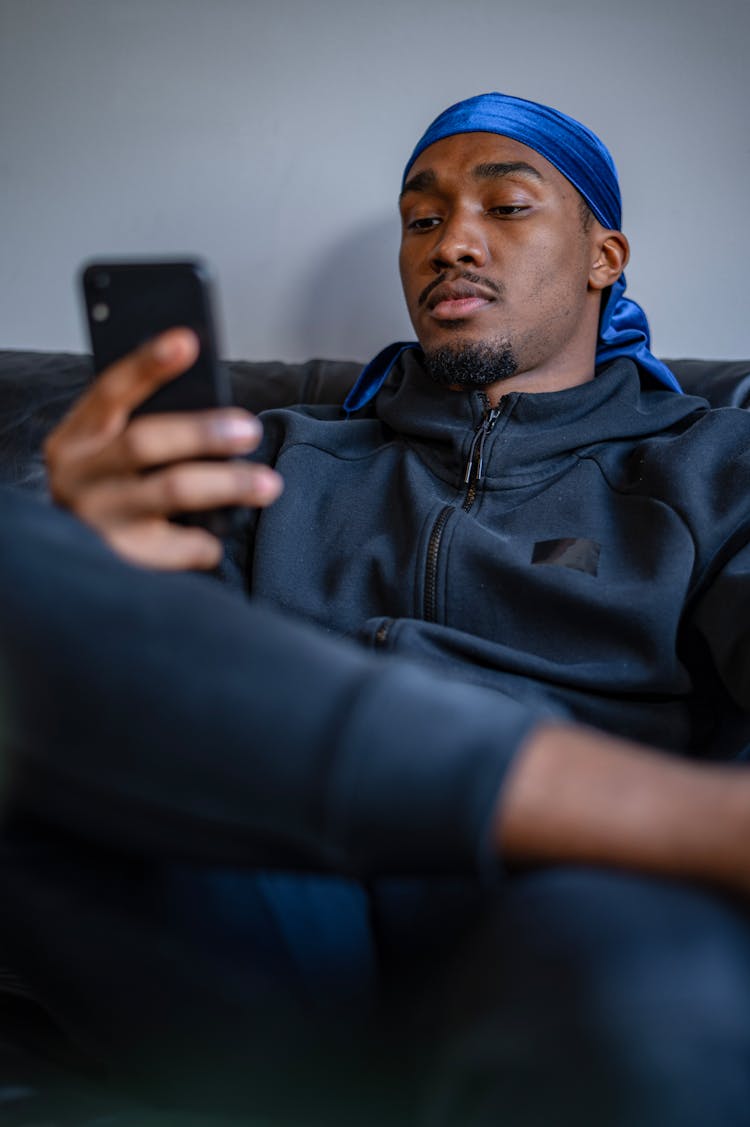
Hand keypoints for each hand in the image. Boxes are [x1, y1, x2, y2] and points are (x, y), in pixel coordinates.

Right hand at [45, 328, 282, 569]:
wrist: (75, 570)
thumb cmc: (109, 496)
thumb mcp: (109, 457)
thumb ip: (141, 429)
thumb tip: (214, 411)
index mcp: (75, 440)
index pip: (110, 390)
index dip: (148, 364)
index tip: (186, 340)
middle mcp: (77, 477)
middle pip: (145, 441)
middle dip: (203, 432)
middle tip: (249, 430)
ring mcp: (97, 520)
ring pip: (171, 491)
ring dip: (228, 483)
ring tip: (268, 484)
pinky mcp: (121, 560)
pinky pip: (179, 546)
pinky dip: (206, 542)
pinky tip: (216, 539)